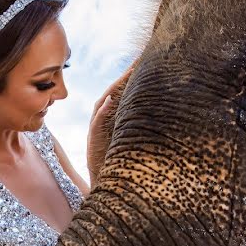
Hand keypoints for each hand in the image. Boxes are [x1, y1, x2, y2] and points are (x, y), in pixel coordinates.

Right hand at [86, 61, 137, 186]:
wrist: (106, 186)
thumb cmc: (121, 166)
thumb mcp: (132, 143)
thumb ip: (137, 127)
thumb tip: (153, 113)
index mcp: (113, 119)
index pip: (122, 94)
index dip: (132, 78)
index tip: (147, 62)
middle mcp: (102, 121)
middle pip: (112, 93)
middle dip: (125, 76)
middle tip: (139, 59)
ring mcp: (96, 130)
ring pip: (103, 103)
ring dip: (114, 88)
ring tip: (126, 74)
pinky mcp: (92, 141)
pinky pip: (96, 123)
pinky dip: (102, 111)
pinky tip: (109, 100)